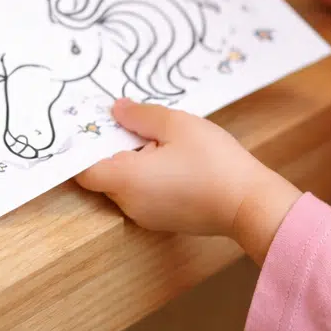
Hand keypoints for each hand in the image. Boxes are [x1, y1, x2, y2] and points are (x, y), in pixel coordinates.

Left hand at [75, 97, 301, 263]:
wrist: (249, 203)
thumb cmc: (214, 162)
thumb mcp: (177, 124)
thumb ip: (141, 115)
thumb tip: (115, 110)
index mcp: (126, 179)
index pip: (83, 170)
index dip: (81, 148)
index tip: (92, 126)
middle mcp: (129, 203)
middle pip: (105, 174)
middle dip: (114, 148)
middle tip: (137, 124)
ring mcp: (146, 216)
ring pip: (125, 185)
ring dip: (134, 163)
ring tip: (163, 141)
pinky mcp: (163, 221)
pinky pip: (143, 195)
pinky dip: (148, 177)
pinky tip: (176, 161)